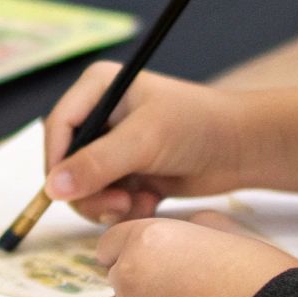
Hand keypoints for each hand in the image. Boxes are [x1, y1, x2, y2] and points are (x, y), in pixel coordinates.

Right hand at [43, 62, 248, 223]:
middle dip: (87, 189)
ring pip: (85, 186)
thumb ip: (96, 164)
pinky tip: (150, 203)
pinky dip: (124, 208)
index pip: (59, 127)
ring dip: (107, 203)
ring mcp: (115, 145)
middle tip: (115, 206)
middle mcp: (102, 114)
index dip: (56, 162)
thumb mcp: (144, 141)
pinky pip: (107, 198)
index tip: (64, 193)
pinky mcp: (129, 171)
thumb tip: (52, 189)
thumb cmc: (198, 127)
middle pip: (67, 161)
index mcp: (99, 88)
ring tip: (137, 205)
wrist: (245, 149)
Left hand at [96, 211, 297, 296]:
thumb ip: (199, 227)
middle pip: (116, 274)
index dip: (131, 250)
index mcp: (148, 238)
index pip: (112, 242)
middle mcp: (129, 274)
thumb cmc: (261, 280)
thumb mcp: (233, 236)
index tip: (149, 261)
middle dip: (138, 279)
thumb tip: (192, 225)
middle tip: (176, 289)